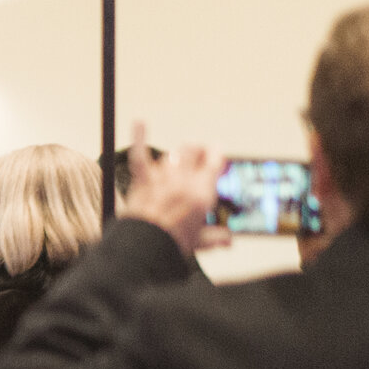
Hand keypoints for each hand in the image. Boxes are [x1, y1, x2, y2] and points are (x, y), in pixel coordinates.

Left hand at [119, 124, 229, 255]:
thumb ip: (215, 238)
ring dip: (176, 157)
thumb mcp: (200, 242)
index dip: (216, 155)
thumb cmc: (173, 243)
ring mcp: (163, 178)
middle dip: (197, 150)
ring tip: (178, 161)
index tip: (217, 151)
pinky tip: (139, 122)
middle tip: (199, 154)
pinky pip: (140, 155)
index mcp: (202, 192)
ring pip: (171, 156)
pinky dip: (139, 137)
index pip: (214, 163)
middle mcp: (185, 180)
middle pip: (193, 151)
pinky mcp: (143, 180)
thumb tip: (229, 240)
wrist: (145, 246)